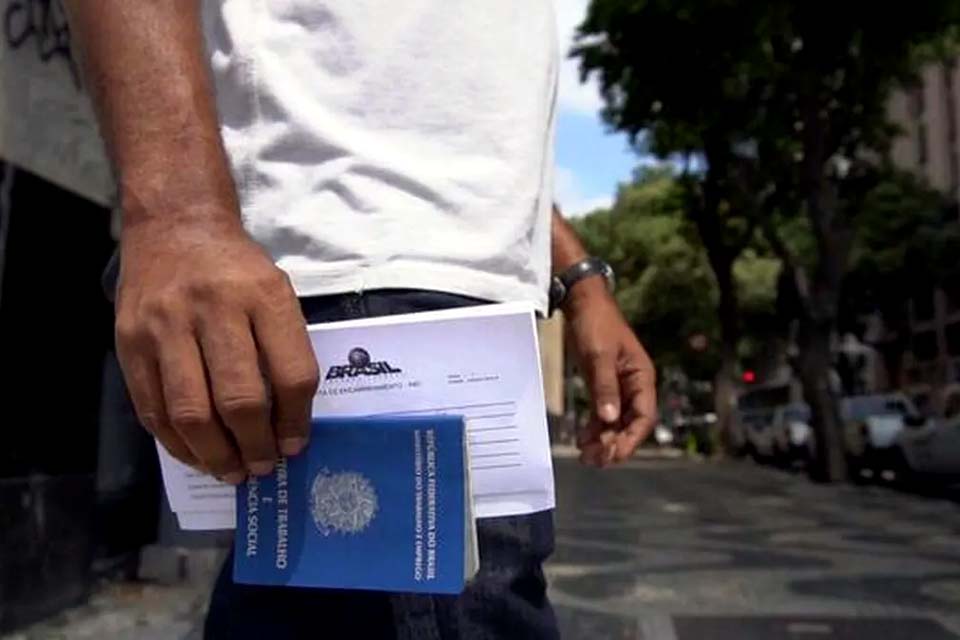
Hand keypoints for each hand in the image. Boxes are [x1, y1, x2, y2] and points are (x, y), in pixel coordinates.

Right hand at [115, 212, 319, 483]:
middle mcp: (215, 309)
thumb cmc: (237, 269)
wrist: (174, 226)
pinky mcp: (130, 342)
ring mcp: (166, 326)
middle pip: (240, 398)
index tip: (296, 445)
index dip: (296, 420)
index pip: (292, 373)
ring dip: (215, 454)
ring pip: (192, 411)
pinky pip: (153, 408)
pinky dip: (176, 443)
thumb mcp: (276, 292)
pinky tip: (196, 455)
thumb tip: (288, 424)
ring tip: (232, 471)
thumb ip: (284, 348)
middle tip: (263, 467)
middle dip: (255, 445)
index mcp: (264, 295)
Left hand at [565, 280, 656, 466]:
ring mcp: (618, 388)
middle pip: (630, 425)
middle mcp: (634, 386)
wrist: (583, 304)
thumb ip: (604, 387)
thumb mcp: (599, 356)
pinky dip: (595, 429)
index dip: (630, 439)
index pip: (643, 417)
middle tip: (595, 460)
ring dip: (603, 441)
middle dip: (614, 445)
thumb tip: (609, 420)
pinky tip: (583, 440)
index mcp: (642, 378)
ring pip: (615, 423)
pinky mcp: (603, 386)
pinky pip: (602, 414)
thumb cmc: (596, 324)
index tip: (613, 454)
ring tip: (586, 457)